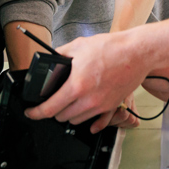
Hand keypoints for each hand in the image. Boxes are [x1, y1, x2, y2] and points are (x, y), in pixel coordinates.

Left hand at [24, 31, 149, 128]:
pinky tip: (86, 117)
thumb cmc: (111, 48)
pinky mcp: (112, 106)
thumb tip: (48, 59)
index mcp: (76, 85)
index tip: (31, 113)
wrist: (137, 53)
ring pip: (76, 120)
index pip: (50, 108)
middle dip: (53, 110)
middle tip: (53, 100)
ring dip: (69, 114)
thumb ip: (60, 54)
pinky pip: (96, 122)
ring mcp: (101, 106)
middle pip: (62, 116)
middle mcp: (88, 100)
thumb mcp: (79, 46)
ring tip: (69, 101)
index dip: (36, 113)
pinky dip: (88, 121)